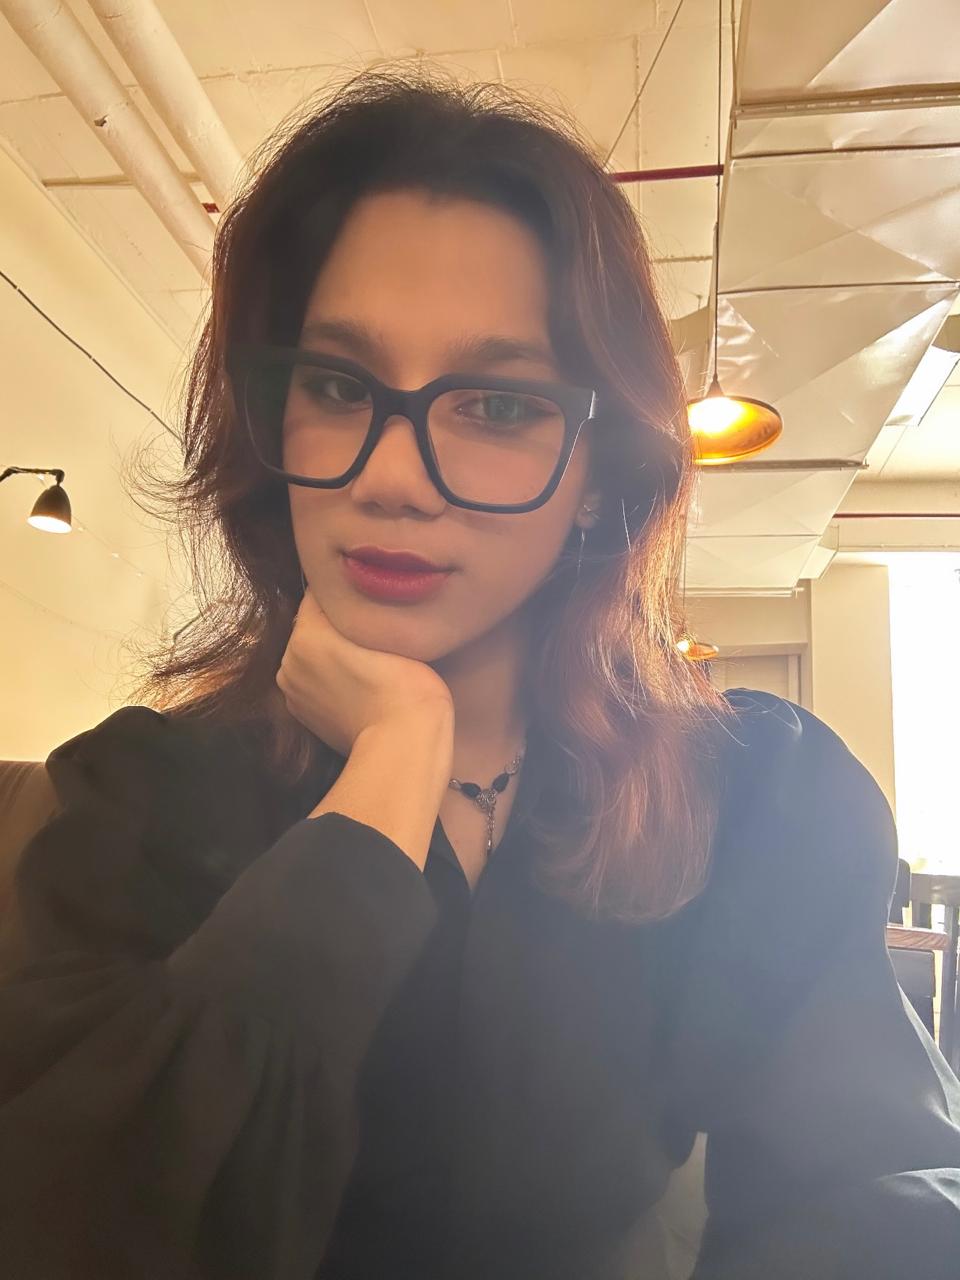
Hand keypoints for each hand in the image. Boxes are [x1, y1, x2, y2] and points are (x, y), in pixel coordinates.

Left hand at [276, 587, 453, 757]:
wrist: (402, 743)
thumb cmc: (404, 683)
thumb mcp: (385, 629)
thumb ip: (358, 607)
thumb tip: (348, 595)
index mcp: (306, 632)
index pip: (321, 595)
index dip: (348, 596)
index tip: (369, 605)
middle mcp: (289, 659)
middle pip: (312, 626)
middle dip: (335, 627)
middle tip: (371, 636)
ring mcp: (292, 691)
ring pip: (311, 656)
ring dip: (330, 655)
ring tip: (366, 665)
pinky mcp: (302, 716)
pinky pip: (314, 684)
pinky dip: (329, 682)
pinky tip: (356, 688)